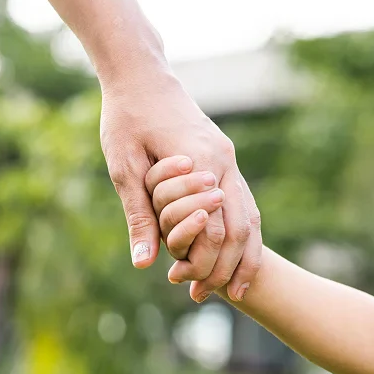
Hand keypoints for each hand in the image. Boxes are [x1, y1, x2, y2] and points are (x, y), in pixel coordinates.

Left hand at [100, 71, 261, 301]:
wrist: (142, 75)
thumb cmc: (126, 117)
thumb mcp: (123, 167)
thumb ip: (138, 214)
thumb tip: (144, 262)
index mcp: (199, 162)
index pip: (212, 227)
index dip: (204, 263)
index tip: (188, 287)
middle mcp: (222, 161)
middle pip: (241, 226)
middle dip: (231, 266)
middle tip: (219, 298)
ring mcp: (228, 158)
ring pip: (250, 215)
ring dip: (245, 253)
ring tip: (238, 287)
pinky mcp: (224, 156)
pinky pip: (244, 201)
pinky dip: (244, 231)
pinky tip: (236, 251)